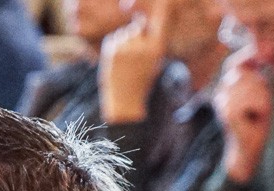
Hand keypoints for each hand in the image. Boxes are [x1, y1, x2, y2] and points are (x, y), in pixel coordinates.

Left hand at [98, 0, 170, 123]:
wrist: (124, 99)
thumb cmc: (143, 79)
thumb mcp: (154, 60)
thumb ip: (152, 39)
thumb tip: (141, 17)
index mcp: (156, 49)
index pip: (161, 20)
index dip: (163, 6)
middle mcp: (141, 46)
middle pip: (140, 25)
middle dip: (140, 33)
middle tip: (138, 54)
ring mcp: (124, 46)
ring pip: (128, 31)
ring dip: (128, 40)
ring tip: (127, 60)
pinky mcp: (110, 47)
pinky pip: (116, 37)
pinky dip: (117, 45)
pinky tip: (119, 60)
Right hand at [215, 49, 272, 183]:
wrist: (247, 149)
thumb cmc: (255, 121)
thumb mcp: (259, 93)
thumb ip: (255, 73)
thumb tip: (261, 48)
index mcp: (230, 85)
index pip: (234, 63)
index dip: (247, 55)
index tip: (263, 53)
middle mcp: (222, 92)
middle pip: (242, 72)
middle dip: (258, 84)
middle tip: (259, 105)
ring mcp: (222, 102)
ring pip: (247, 84)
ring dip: (260, 97)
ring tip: (257, 112)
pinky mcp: (227, 112)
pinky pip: (251, 98)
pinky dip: (259, 107)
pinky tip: (254, 118)